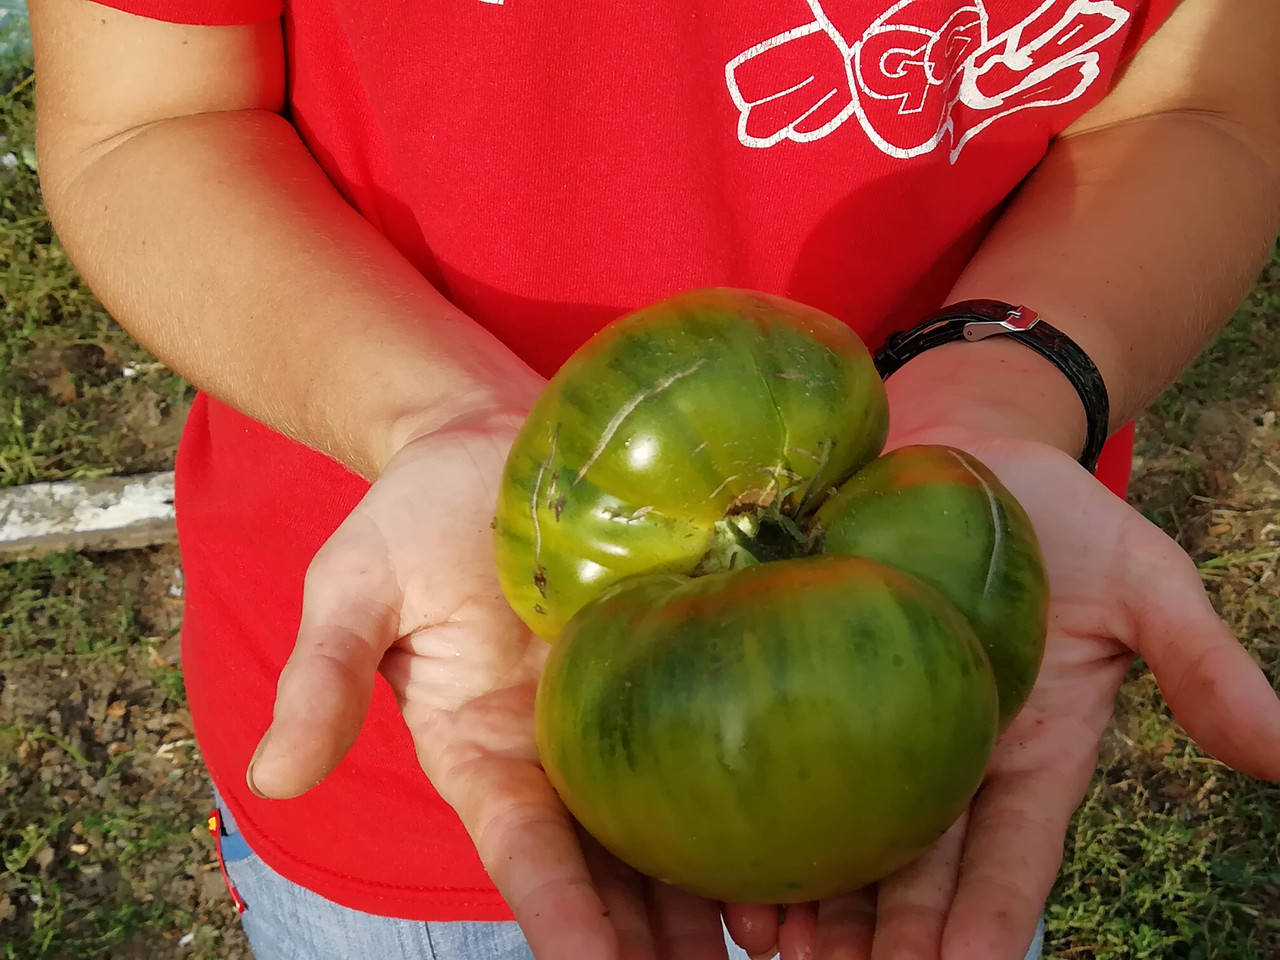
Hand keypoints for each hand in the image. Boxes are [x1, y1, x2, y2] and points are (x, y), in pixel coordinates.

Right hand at [243, 413, 786, 958]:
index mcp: (479, 752)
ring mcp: (621, 710)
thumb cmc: (412, 515)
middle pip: (612, 867)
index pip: (523, 853)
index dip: (563, 918)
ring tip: (780, 940)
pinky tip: (805, 842)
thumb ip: (323, 679)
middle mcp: (556, 752)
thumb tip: (272, 777)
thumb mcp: (352, 586)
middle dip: (654, 939)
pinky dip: (752, 798)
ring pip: (671, 824)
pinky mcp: (672, 657)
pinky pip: (714, 736)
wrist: (491, 443)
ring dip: (715, 892)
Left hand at [760, 424, 1279, 959]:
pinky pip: (790, 764)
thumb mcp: (1146, 581)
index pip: (1011, 864)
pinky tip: (733, 870)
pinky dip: (766, 822)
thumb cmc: (1061, 516)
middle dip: (886, 943)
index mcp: (1035, 756)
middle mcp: (952, 760)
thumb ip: (1201, 667)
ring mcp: (881, 726)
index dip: (985, 925)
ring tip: (778, 954)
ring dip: (819, 906)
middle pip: (919, 875)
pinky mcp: (815, 681)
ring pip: (851, 841)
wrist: (959, 444)